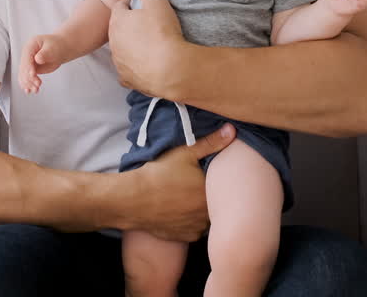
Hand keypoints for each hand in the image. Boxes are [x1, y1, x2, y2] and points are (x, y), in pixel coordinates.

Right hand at [19, 34, 70, 94]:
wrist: (61, 50)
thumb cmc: (57, 46)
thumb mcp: (52, 48)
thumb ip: (45, 53)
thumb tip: (38, 59)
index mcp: (30, 46)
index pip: (26, 58)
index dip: (29, 67)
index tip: (32, 74)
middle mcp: (27, 55)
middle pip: (24, 69)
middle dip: (29, 78)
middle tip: (38, 84)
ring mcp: (29, 63)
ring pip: (24, 75)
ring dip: (28, 83)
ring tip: (35, 89)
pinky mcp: (32, 70)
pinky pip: (27, 78)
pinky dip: (28, 85)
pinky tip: (30, 91)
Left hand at [108, 0, 186, 97]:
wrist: (171, 69)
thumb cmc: (163, 32)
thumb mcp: (156, 1)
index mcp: (117, 21)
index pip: (120, 6)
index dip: (133, 5)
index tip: (146, 8)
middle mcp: (113, 42)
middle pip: (120, 28)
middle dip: (131, 25)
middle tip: (151, 25)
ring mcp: (119, 61)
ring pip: (123, 49)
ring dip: (132, 45)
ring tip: (152, 44)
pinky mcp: (127, 78)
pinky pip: (128, 69)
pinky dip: (135, 66)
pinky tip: (148, 64)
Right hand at [128, 123, 235, 241]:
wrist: (133, 199)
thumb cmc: (160, 174)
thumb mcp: (186, 152)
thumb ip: (212, 142)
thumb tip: (232, 129)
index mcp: (212, 193)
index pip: (225, 189)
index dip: (218, 182)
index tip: (208, 177)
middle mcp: (209, 214)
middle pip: (217, 205)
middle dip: (211, 196)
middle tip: (196, 186)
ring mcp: (197, 227)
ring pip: (207, 218)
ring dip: (202, 211)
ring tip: (188, 199)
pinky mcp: (185, 237)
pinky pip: (195, 230)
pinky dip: (190, 222)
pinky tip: (180, 211)